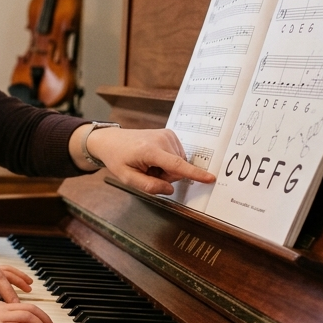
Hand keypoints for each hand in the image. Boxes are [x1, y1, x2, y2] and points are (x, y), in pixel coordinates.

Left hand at [88, 127, 215, 194]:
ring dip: (166, 169)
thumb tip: (170, 188)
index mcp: (150, 150)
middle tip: (148, 172)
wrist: (111, 140)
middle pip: (177, 169)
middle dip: (165, 176)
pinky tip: (154, 158)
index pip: (176, 165)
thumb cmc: (118, 158)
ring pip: (179, 163)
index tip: (210, 178)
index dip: (195, 174)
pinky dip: (167, 161)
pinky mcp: (170, 134)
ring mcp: (167, 135)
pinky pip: (177, 156)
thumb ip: (149, 186)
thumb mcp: (127, 178)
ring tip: (149, 164)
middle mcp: (162, 139)